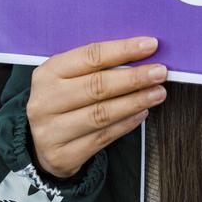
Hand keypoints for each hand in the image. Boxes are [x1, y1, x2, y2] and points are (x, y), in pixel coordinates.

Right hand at [27, 36, 166, 177]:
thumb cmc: (64, 99)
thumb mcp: (69, 76)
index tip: (150, 45)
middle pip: (97, 86)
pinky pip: (102, 138)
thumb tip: (140, 52)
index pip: (90, 56)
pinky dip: (126, 124)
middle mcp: (45, 101)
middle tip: (160, 72)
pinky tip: (142, 113)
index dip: (123, 50)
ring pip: (101, 114)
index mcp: (48, 72)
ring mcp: (50, 131)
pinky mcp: (62, 156)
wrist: (40, 141)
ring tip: (158, 93)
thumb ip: (97, 65)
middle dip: (134, 78)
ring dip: (135, 102)